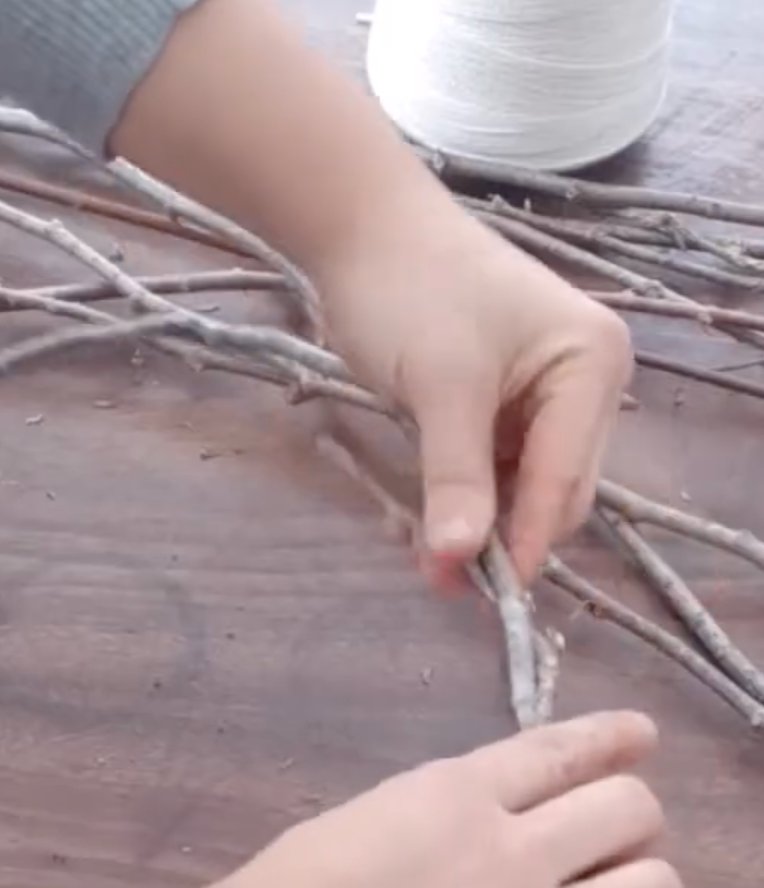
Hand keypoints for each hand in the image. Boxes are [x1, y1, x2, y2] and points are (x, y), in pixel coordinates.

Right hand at [188, 710, 680, 887]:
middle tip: (598, 862)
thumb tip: (490, 839)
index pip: (566, 748)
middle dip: (628, 829)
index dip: (613, 741)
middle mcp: (505, 860)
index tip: (637, 740)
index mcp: (448, 797)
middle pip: (636, 812)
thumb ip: (430, 825)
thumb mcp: (348, 830)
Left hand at [315, 199, 632, 588]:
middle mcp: (584, 383)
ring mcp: (544, 395)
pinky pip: (491, 471)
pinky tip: (418, 519)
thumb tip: (462, 562)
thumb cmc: (410, 290)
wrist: (359, 228)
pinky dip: (458, 498)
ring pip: (518, 489)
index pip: (566, 479)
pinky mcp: (502, 404)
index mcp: (591, 365)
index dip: (526, 541)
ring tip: (417, 551)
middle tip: (438, 576)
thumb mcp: (440, 387)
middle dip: (498, 537)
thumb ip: (456, 476)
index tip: (487, 595)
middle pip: (553, 491)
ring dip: (474, 523)